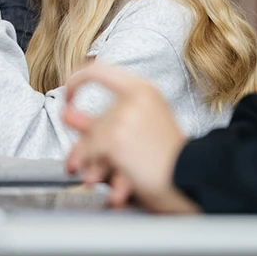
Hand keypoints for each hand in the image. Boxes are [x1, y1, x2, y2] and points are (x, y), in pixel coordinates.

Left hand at [62, 63, 199, 212]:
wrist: (190, 177)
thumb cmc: (170, 159)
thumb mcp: (142, 129)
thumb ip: (105, 120)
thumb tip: (66, 114)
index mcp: (143, 89)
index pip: (96, 70)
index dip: (76, 81)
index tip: (67, 97)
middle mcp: (133, 98)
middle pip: (94, 120)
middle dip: (85, 146)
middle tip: (79, 163)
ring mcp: (123, 117)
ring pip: (89, 138)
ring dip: (91, 163)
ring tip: (99, 178)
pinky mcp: (116, 139)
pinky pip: (90, 154)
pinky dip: (96, 172)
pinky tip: (113, 186)